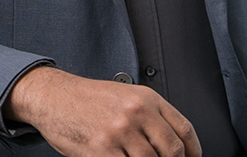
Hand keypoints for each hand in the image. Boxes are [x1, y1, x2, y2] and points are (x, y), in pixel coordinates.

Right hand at [5, 65, 200, 156]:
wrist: (52, 96)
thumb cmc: (85, 98)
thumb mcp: (123, 95)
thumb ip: (149, 116)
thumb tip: (172, 146)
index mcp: (145, 98)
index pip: (184, 130)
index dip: (194, 152)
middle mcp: (135, 112)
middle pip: (172, 151)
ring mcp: (119, 132)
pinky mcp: (102, 150)